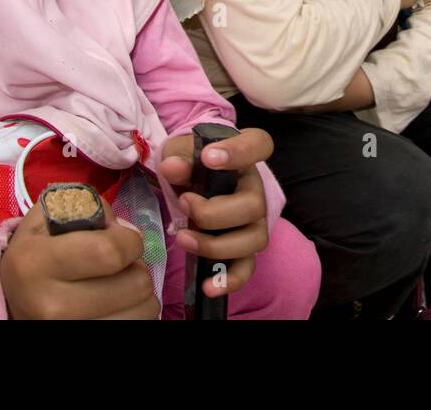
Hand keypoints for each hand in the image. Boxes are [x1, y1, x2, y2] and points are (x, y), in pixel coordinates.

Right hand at [1, 196, 158, 319]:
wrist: (13, 300)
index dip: (129, 240)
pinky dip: (134, 311)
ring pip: (145, 309)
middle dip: (134, 267)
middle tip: (115, 266)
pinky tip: (114, 305)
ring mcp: (68, 331)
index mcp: (36, 263)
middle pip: (136, 284)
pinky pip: (138, 325)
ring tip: (115, 286)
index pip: (111, 252)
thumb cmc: (36, 253)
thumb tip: (128, 233)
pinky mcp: (88, 344)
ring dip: (137, 293)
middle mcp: (50, 306)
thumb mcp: (48, 217)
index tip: (120, 238)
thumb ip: (89, 207)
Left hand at [159, 128, 272, 298]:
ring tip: (183, 238)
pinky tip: (208, 286)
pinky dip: (230, 280)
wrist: (194, 183)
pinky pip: (247, 268)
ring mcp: (254, 221)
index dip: (239, 152)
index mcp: (244, 157)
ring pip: (254, 239)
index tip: (209, 158)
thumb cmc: (192, 164)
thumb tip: (172, 167)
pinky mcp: (244, 248)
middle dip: (214, 211)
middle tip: (184, 204)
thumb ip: (179, 158)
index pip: (258, 145)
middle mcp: (256, 189)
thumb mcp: (181, 154)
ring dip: (216, 244)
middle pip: (254, 204)